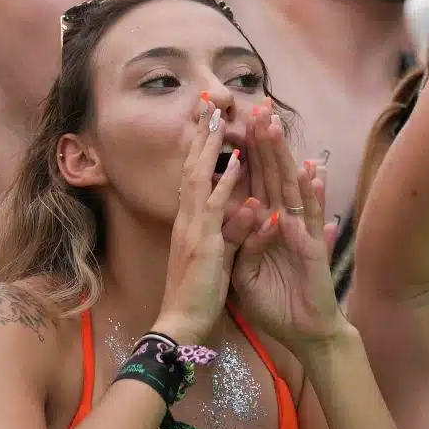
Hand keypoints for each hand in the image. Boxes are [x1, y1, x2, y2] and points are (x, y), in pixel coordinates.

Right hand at [155, 97, 252, 344]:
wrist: (181, 325)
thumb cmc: (198, 296)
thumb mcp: (218, 258)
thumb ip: (232, 232)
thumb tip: (247, 207)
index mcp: (191, 224)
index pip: (195, 177)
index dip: (202, 149)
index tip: (209, 122)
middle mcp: (189, 221)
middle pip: (194, 168)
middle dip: (203, 136)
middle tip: (209, 103)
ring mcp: (194, 230)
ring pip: (201, 179)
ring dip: (211, 148)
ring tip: (220, 118)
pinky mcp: (205, 246)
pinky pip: (217, 210)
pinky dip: (227, 185)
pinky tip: (237, 163)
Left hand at [229, 108, 347, 354]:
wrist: (306, 332)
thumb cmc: (278, 303)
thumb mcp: (246, 271)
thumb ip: (242, 242)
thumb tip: (239, 215)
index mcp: (266, 225)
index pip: (255, 181)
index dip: (247, 154)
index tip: (235, 125)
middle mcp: (285, 221)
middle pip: (273, 174)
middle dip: (266, 141)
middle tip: (259, 105)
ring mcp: (301, 232)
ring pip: (292, 186)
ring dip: (284, 155)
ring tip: (277, 125)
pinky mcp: (313, 249)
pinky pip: (311, 217)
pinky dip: (312, 194)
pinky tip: (311, 170)